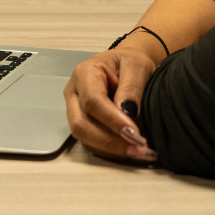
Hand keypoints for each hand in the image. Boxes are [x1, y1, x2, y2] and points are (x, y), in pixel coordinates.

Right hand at [65, 48, 158, 163]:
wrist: (126, 65)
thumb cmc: (129, 62)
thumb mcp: (137, 65)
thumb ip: (132, 87)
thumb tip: (128, 112)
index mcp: (84, 73)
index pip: (92, 101)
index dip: (112, 120)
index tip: (134, 133)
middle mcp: (74, 93)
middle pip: (81, 124)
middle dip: (110, 141)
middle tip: (139, 148)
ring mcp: (75, 110)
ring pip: (84, 137)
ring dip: (112, 149)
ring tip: (140, 152)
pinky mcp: (83, 124)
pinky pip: (91, 142)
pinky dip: (111, 150)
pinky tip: (132, 150)